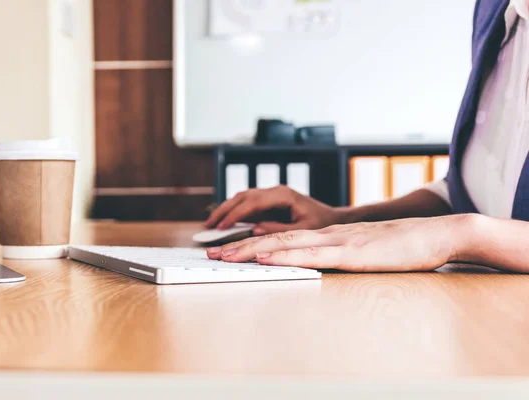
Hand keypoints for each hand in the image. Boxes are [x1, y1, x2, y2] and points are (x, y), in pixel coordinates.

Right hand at [205, 185, 348, 234]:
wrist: (335, 219)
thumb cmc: (323, 224)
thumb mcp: (304, 231)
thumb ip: (279, 231)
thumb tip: (254, 229)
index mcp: (283, 195)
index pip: (252, 202)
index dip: (234, 214)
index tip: (221, 227)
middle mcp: (275, 191)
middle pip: (242, 197)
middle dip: (223, 211)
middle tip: (208, 226)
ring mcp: (272, 195)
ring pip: (242, 198)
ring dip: (226, 210)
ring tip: (211, 225)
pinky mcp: (270, 203)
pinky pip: (247, 205)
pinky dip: (234, 212)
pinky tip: (224, 223)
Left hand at [207, 215, 467, 271]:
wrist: (434, 235)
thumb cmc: (400, 247)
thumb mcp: (362, 252)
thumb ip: (337, 255)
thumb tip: (315, 264)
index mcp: (326, 237)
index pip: (281, 239)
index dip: (250, 244)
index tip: (226, 251)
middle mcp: (325, 236)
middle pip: (274, 239)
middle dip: (239, 246)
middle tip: (210, 252)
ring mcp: (337, 242)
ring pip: (286, 244)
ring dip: (252, 250)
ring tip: (225, 255)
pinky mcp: (351, 253)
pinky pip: (312, 253)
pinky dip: (285, 254)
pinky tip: (266, 256)